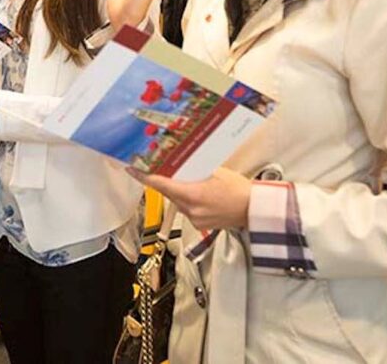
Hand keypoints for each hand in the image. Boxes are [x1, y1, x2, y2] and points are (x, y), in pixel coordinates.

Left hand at [129, 167, 252, 229]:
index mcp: (192, 194)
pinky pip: (187, 209)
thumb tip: (180, 162)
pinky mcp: (199, 224)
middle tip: (165, 168)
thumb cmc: (239, 189)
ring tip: (194, 182)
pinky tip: (202, 194)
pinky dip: (189, 200)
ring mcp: (194, 219)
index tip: (132, 169)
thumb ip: (195, 170)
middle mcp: (190, 209)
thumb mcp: (216, 172)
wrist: (254, 210)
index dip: (144, 176)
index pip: (161, 184)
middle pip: (168, 192)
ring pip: (177, 201)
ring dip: (180, 191)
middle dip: (166, 181)